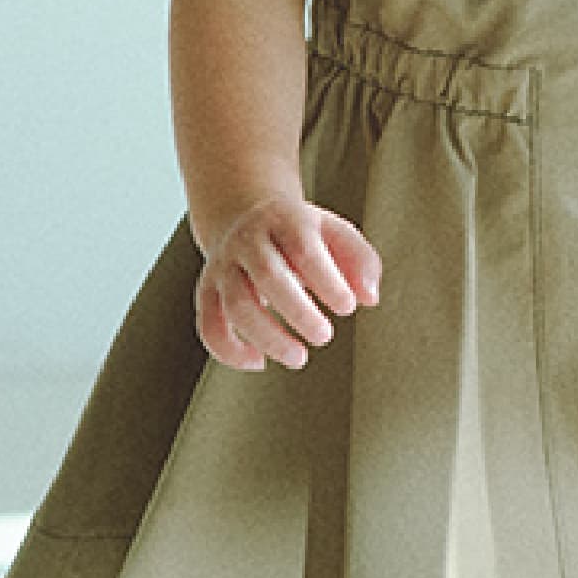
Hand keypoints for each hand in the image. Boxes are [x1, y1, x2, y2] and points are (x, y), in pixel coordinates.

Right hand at [195, 192, 383, 370]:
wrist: (242, 215)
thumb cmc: (298, 233)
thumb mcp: (334, 232)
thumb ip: (360, 261)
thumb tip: (369, 297)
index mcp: (284, 220)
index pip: (304, 248)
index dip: (326, 280)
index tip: (347, 306)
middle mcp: (248, 241)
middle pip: (267, 276)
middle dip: (298, 312)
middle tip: (324, 336)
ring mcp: (223, 266)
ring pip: (236, 305)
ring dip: (267, 338)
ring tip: (298, 357)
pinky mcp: (207, 291)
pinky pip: (209, 325)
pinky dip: (229, 351)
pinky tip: (258, 362)